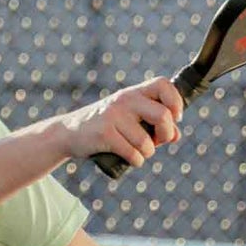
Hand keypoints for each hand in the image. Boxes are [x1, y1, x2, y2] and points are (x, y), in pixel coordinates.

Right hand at [58, 78, 184, 167]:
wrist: (68, 133)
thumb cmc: (105, 126)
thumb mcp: (129, 118)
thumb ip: (154, 124)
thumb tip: (177, 135)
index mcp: (133, 93)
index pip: (163, 85)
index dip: (176, 102)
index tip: (175, 118)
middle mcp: (124, 100)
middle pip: (163, 115)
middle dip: (166, 134)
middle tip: (158, 141)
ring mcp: (114, 116)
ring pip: (147, 142)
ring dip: (147, 153)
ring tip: (138, 152)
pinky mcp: (104, 134)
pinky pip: (133, 153)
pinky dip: (136, 161)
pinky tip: (130, 158)